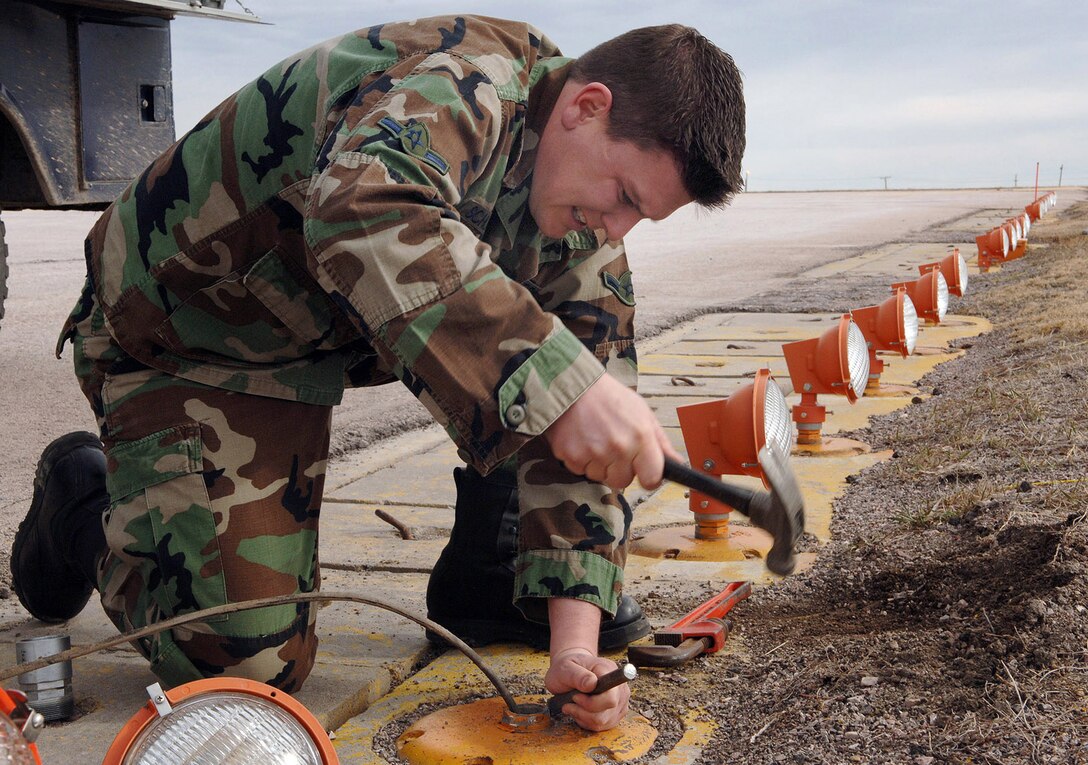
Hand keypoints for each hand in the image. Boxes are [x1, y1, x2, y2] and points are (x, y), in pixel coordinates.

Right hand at [544, 374, 680, 490]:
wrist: (573, 385)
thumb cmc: (609, 397)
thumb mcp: (642, 412)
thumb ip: (661, 442)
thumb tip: (677, 463)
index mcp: (641, 436)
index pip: (652, 478)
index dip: (648, 477)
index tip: (643, 471)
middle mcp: (619, 447)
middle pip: (623, 481)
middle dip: (619, 469)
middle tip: (614, 447)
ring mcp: (594, 453)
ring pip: (600, 477)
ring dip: (599, 464)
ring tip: (596, 439)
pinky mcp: (572, 456)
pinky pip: (580, 471)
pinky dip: (581, 459)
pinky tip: (583, 440)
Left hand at [545, 649, 629, 730]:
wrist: (570, 671)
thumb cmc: (568, 668)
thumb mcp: (565, 667)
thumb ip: (578, 675)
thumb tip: (592, 684)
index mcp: (609, 671)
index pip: (610, 697)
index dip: (592, 703)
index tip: (575, 697)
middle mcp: (619, 687)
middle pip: (606, 713)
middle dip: (583, 711)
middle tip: (570, 700)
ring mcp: (620, 702)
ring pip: (603, 722)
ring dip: (582, 717)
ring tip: (571, 705)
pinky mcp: (615, 714)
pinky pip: (601, 726)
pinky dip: (586, 721)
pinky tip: (578, 711)